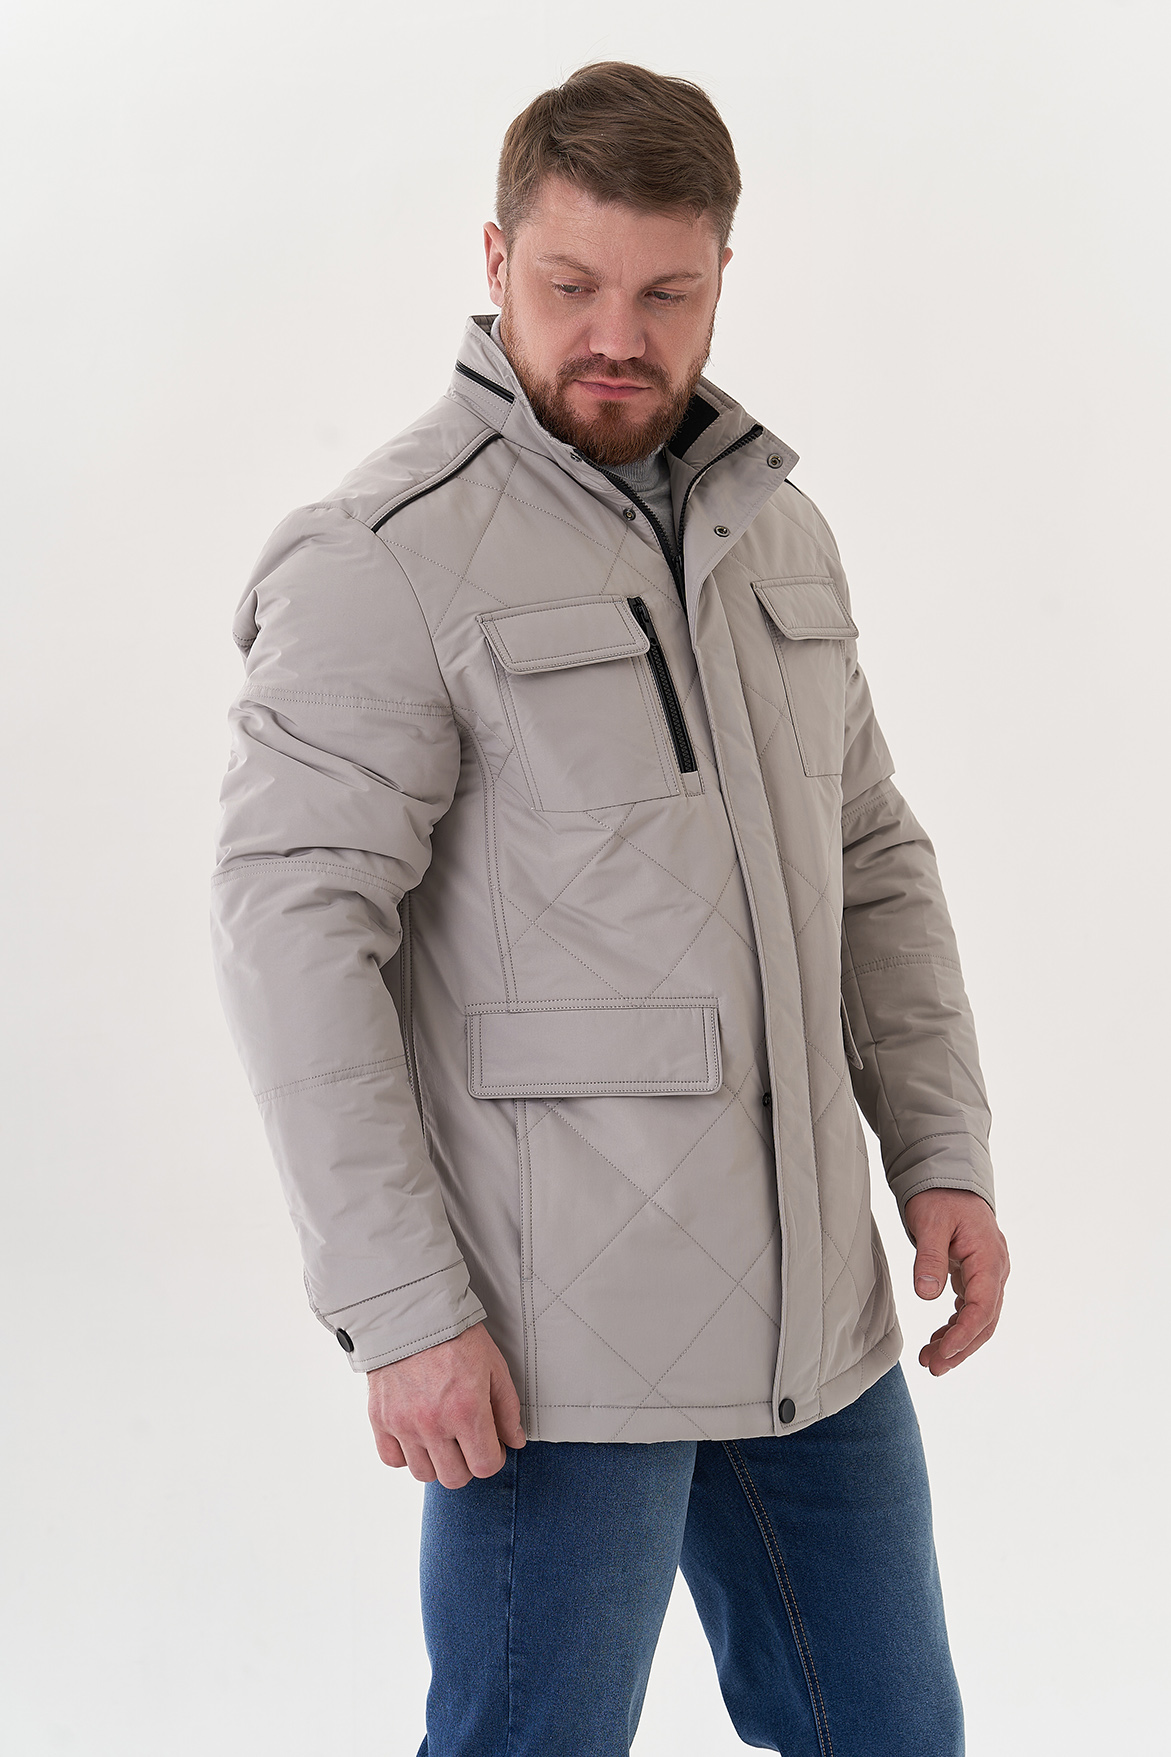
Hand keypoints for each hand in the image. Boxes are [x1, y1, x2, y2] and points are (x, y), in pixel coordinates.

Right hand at [367, 1320, 525, 1487]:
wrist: (412, 1311)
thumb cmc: (456, 1336)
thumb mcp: (493, 1366)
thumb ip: (507, 1408)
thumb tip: (514, 1441)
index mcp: (467, 1410)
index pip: (485, 1466)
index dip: (494, 1458)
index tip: (492, 1444)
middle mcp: (433, 1423)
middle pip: (454, 1478)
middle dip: (467, 1463)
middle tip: (468, 1441)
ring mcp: (403, 1423)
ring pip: (423, 1474)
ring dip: (437, 1462)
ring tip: (442, 1436)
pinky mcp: (380, 1418)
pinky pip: (392, 1459)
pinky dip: (405, 1454)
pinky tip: (416, 1435)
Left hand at [904, 1188, 1009, 1375]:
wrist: (949, 1177)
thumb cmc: (940, 1196)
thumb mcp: (929, 1222)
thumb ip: (929, 1258)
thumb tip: (926, 1295)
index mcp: (989, 1257)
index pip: (983, 1307)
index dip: (964, 1334)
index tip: (942, 1353)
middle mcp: (995, 1269)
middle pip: (985, 1320)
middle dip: (961, 1347)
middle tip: (933, 1367)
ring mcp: (989, 1273)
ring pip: (980, 1318)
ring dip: (958, 1341)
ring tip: (930, 1360)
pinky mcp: (977, 1274)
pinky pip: (972, 1307)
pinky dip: (957, 1326)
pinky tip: (938, 1339)